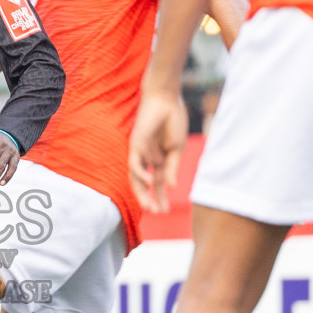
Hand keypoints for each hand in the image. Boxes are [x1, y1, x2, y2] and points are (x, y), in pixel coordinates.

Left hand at [128, 88, 188, 213]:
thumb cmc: (173, 120)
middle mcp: (148, 158)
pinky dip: (142, 174)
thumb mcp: (176, 149)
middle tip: (156, 213)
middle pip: (144, 184)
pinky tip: (152, 182)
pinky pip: (135, 164)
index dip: (161, 197)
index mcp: (159, 159)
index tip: (166, 211)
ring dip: (143, 193)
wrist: (166, 99)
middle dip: (150, 199)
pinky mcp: (135, 145)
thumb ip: (172, 168)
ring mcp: (140, 152)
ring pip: (136, 178)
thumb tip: (172, 187)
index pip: (159, 182)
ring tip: (150, 207)